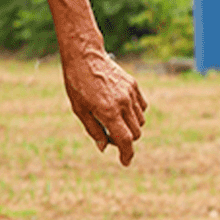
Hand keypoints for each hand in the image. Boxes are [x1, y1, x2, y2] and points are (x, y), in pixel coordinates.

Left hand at [61, 46, 146, 165]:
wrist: (85, 57)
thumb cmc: (77, 85)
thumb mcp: (79, 110)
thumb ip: (94, 130)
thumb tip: (105, 147)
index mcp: (108, 111)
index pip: (125, 139)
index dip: (126, 154)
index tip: (125, 162)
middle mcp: (123, 103)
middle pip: (135, 133)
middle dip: (125, 140)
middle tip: (108, 136)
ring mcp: (131, 93)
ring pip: (140, 121)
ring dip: (130, 127)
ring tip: (112, 120)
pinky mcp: (134, 85)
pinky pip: (142, 107)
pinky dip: (135, 114)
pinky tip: (121, 110)